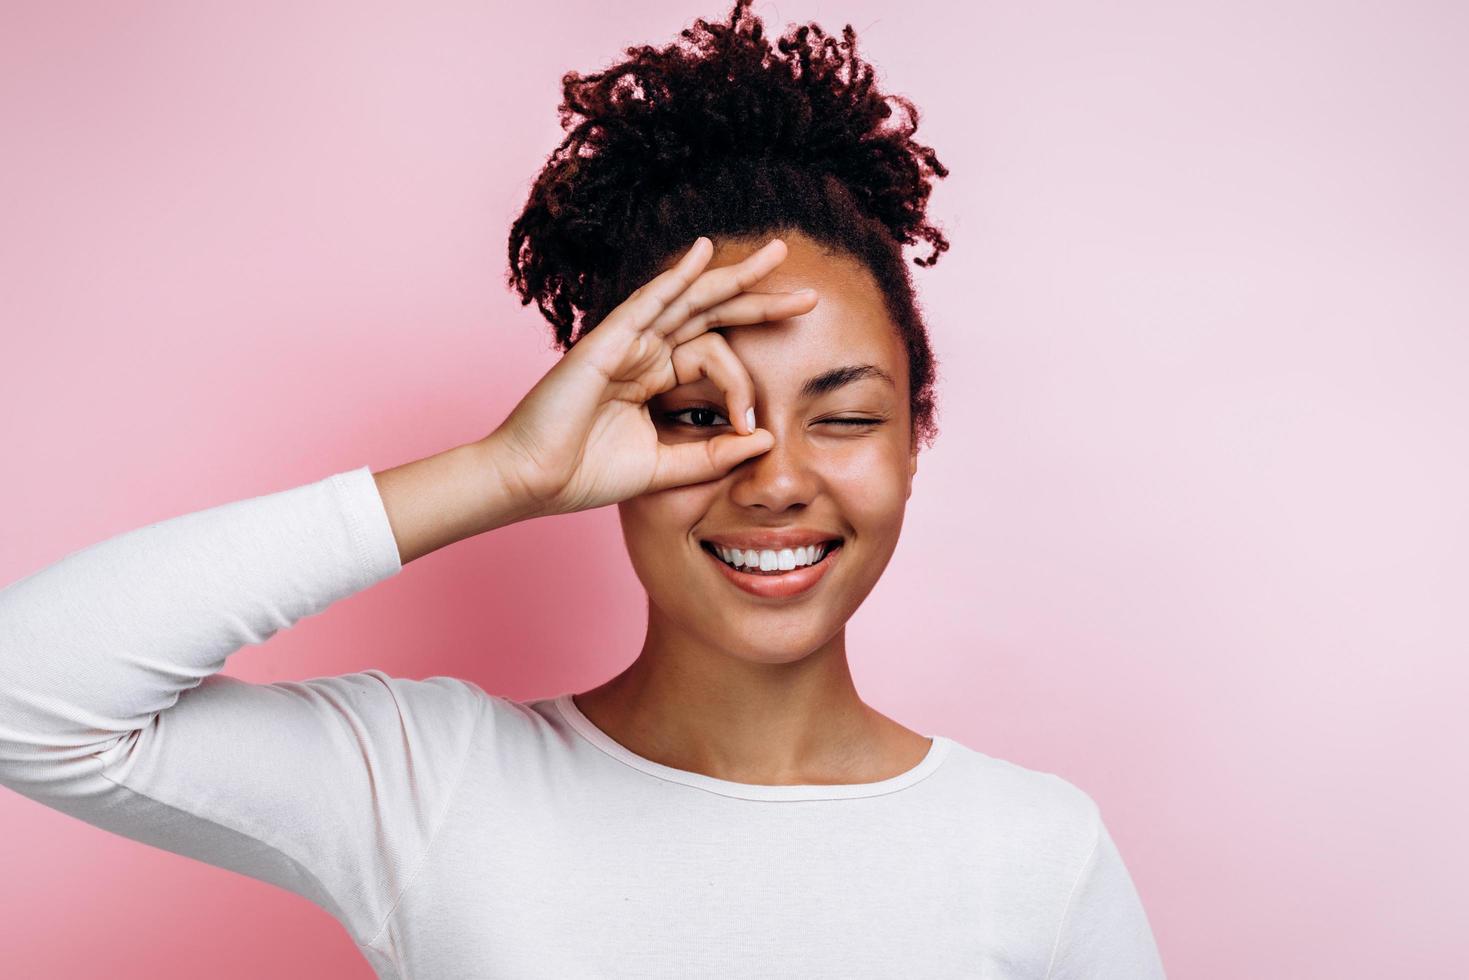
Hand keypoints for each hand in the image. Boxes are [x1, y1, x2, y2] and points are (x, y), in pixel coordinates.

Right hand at [485, 236, 817, 518]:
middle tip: (808, 294)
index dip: (743, 387)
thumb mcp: (666, 468)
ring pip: (689, 298)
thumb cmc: (586, 474)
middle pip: (712, 313)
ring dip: (733, 276)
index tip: (751, 426)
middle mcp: (643, 352)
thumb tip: (764, 439)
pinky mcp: (605, 343)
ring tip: (777, 256)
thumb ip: (712, 455)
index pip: (716, 357)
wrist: (534, 482)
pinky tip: (702, 253)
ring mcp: (625, 342)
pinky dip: (675, 276)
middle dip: (760, 299)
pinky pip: (647, 302)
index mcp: (655, 377)